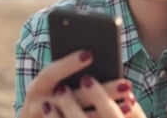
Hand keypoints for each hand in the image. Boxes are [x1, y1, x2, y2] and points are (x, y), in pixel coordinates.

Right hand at [18, 50, 135, 117]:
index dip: (68, 64)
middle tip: (126, 84)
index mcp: (37, 87)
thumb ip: (67, 71)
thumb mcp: (53, 83)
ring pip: (79, 117)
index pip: (51, 73)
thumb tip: (94, 55)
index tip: (89, 54)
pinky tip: (125, 112)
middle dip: (102, 91)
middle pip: (74, 98)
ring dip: (107, 109)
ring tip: (130, 100)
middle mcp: (39, 106)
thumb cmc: (50, 95)